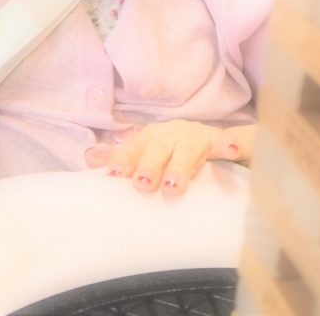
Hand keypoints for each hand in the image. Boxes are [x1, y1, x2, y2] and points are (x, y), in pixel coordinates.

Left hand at [85, 121, 252, 195]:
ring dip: (180, 165)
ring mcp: (196, 136)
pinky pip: (226, 142)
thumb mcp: (148, 152)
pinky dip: (229, 144)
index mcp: (152, 137)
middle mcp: (172, 133)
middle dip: (150, 165)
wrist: (213, 139)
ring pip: (188, 149)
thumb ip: (122, 156)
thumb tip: (89, 157)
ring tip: (173, 185)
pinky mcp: (220, 142)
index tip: (113, 174)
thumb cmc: (172, 150)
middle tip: (142, 184)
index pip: (134, 148)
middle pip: (159, 149)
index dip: (124, 159)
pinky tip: (231, 150)